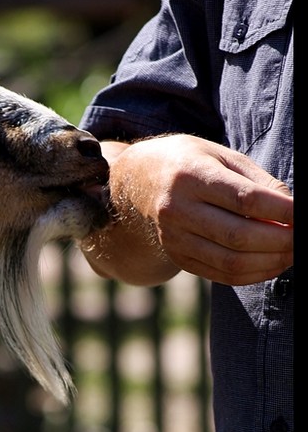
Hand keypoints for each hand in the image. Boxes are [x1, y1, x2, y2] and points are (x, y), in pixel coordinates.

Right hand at [81, 134, 292, 285]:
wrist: (139, 181)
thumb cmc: (190, 162)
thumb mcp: (222, 156)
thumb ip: (258, 181)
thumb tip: (291, 210)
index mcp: (190, 175)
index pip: (244, 199)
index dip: (282, 211)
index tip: (303, 215)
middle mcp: (176, 209)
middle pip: (238, 236)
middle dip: (281, 241)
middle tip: (301, 237)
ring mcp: (174, 238)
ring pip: (230, 261)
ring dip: (270, 262)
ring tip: (291, 253)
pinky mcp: (177, 257)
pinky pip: (220, 274)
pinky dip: (253, 274)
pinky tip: (272, 263)